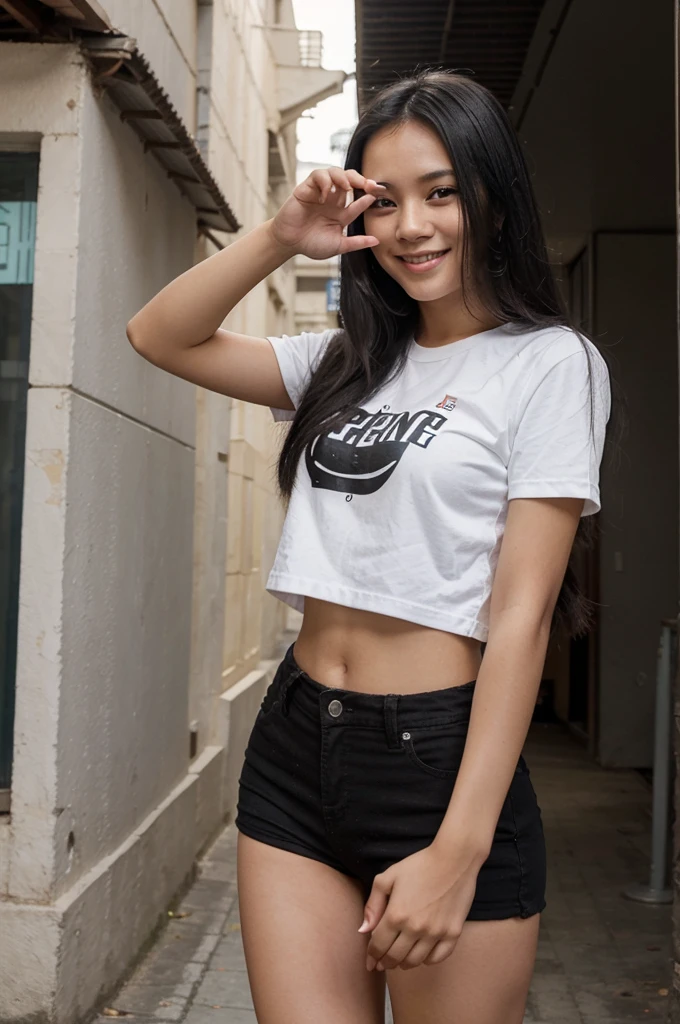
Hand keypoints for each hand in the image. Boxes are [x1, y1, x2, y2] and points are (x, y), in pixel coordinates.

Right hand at [270, 166, 384, 259]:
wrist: (289, 243)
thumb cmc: (311, 244)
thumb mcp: (338, 246)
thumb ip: (356, 243)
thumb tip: (377, 241)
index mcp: (341, 213)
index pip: (359, 200)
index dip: (368, 196)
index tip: (377, 194)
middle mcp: (333, 200)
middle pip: (350, 180)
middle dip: (360, 179)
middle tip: (368, 184)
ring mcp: (320, 192)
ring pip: (335, 172)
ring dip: (343, 177)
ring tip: (347, 187)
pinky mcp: (307, 188)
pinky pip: (318, 175)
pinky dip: (325, 182)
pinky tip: (325, 195)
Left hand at [358, 843, 480, 970]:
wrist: (454, 859)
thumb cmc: (419, 865)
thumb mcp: (388, 878)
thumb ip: (373, 905)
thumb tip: (363, 930)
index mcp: (396, 915)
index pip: (378, 946)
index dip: (371, 955)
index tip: (370, 960)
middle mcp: (415, 928)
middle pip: (394, 958)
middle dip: (384, 962)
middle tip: (382, 963)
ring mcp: (436, 933)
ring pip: (415, 961)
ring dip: (404, 964)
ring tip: (399, 960)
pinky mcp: (453, 933)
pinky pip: (438, 958)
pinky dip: (427, 960)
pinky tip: (421, 955)